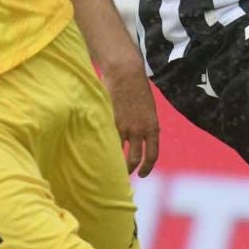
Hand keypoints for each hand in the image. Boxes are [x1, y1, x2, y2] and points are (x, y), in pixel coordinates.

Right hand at [101, 61, 159, 176]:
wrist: (126, 73)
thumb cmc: (137, 87)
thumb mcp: (148, 109)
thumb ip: (144, 125)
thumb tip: (138, 138)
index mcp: (152, 128)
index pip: (152, 155)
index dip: (147, 168)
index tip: (142, 173)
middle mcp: (138, 131)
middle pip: (133, 159)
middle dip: (128, 170)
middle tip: (123, 175)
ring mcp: (122, 127)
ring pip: (117, 152)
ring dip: (112, 160)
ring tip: (106, 164)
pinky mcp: (109, 122)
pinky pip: (105, 140)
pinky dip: (101, 145)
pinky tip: (96, 149)